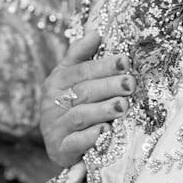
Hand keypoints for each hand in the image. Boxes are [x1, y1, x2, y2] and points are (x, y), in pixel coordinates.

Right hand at [39, 31, 135, 166]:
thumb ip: (80, 56)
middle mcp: (52, 104)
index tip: (126, 61)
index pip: (81, 70)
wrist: (58, 144)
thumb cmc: (69, 105)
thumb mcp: (69, 79)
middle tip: (130, 84)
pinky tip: (106, 130)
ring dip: (103, 110)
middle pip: (83, 92)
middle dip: (108, 86)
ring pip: (80, 116)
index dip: (104, 65)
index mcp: (56, 82)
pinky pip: (75, 143)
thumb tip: (94, 32)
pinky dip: (91, 137)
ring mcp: (55, 128)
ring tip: (123, 105)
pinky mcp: (60, 149)